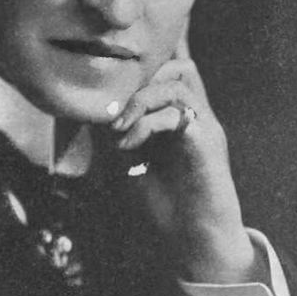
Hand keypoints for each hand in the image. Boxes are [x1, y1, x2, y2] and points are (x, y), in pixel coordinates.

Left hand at [111, 58, 262, 283]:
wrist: (195, 241)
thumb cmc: (165, 204)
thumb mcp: (128, 160)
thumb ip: (114, 132)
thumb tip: (88, 107)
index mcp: (179, 115)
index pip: (173, 69)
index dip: (155, 54)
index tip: (119, 59)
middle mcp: (196, 115)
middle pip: (180, 64)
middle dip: (142, 76)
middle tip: (115, 108)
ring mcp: (205, 127)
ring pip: (180, 81)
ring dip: (142, 98)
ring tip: (119, 125)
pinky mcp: (208, 145)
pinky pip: (180, 114)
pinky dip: (148, 122)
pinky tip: (129, 142)